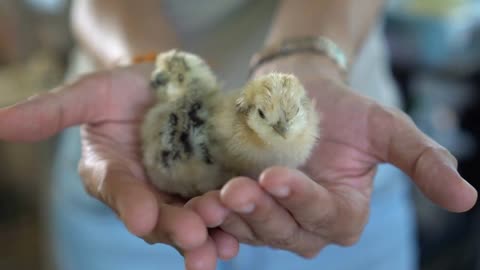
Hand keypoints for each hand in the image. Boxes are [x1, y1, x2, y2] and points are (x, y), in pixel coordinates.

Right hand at [0, 64, 237, 269]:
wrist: (166, 83)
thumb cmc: (122, 89)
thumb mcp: (87, 94)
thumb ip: (50, 111)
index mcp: (111, 175)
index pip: (117, 192)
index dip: (130, 204)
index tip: (142, 219)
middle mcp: (145, 192)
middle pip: (159, 217)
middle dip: (175, 228)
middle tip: (193, 239)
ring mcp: (179, 192)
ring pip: (191, 219)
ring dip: (208, 233)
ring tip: (222, 246)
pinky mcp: (210, 184)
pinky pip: (220, 207)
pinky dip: (231, 221)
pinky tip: (242, 233)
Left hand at [186, 54, 477, 257]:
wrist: (295, 94)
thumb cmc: (343, 111)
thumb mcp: (385, 128)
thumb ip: (422, 161)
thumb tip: (468, 198)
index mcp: (342, 212)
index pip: (326, 218)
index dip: (303, 202)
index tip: (278, 178)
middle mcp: (306, 223)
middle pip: (285, 232)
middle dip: (261, 213)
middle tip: (236, 190)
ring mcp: (270, 217)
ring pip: (252, 229)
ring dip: (230, 217)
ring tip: (211, 197)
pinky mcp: (241, 206)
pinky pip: (226, 220)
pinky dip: (211, 217)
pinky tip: (196, 206)